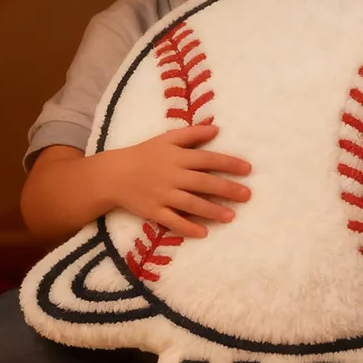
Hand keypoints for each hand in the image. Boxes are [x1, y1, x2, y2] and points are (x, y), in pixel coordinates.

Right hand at [104, 124, 251, 237]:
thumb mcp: (167, 138)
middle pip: (204, 183)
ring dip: (212, 210)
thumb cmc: (144, 154)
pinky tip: (203, 232)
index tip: (248, 170)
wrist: (114, 174)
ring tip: (232, 216)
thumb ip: (192, 134)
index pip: (208, 159)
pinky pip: (172, 221)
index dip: (229, 164)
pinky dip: (187, 227)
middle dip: (227, 189)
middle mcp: (172, 175)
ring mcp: (162, 195)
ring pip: (191, 204)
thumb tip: (217, 129)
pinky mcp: (153, 211)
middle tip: (247, 196)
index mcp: (177, 157)